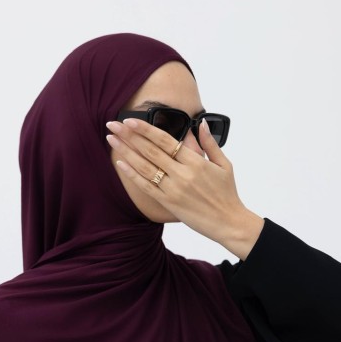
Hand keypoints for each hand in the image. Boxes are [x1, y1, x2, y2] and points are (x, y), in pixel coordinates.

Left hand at [105, 117, 264, 259]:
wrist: (229, 222)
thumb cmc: (227, 194)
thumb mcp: (224, 164)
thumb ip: (209, 144)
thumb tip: (201, 125)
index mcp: (196, 161)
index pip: (166, 140)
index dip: (146, 129)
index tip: (130, 120)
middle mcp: (182, 174)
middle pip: (151, 150)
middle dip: (129, 135)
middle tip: (113, 124)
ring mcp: (174, 189)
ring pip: (145, 166)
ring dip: (126, 151)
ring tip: (111, 139)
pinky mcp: (169, 203)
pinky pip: (146, 187)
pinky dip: (132, 174)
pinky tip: (120, 163)